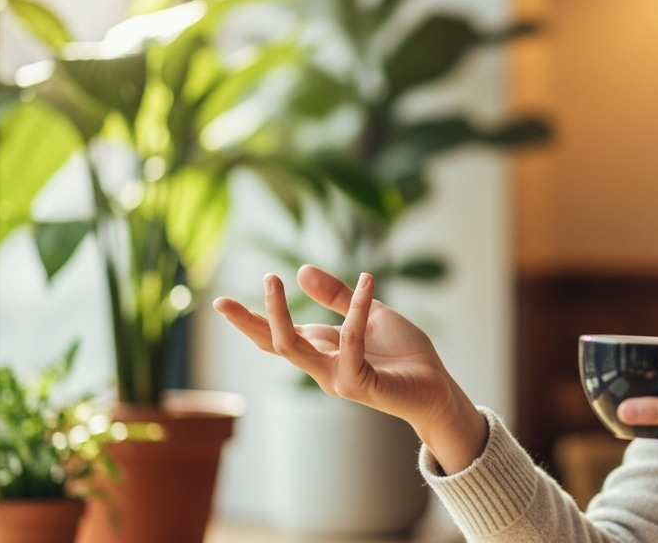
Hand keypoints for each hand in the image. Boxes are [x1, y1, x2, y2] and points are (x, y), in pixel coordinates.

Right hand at [213, 265, 487, 473]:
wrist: (436, 386)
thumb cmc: (404, 354)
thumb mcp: (369, 314)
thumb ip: (337, 296)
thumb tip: (300, 270)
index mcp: (322, 349)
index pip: (277, 335)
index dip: (250, 320)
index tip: (221, 301)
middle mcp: (323, 366)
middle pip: (273, 345)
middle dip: (248, 323)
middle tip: (221, 301)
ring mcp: (338, 378)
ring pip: (295, 349)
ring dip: (281, 315)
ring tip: (275, 279)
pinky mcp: (360, 384)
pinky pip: (350, 343)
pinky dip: (355, 312)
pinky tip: (367, 283)